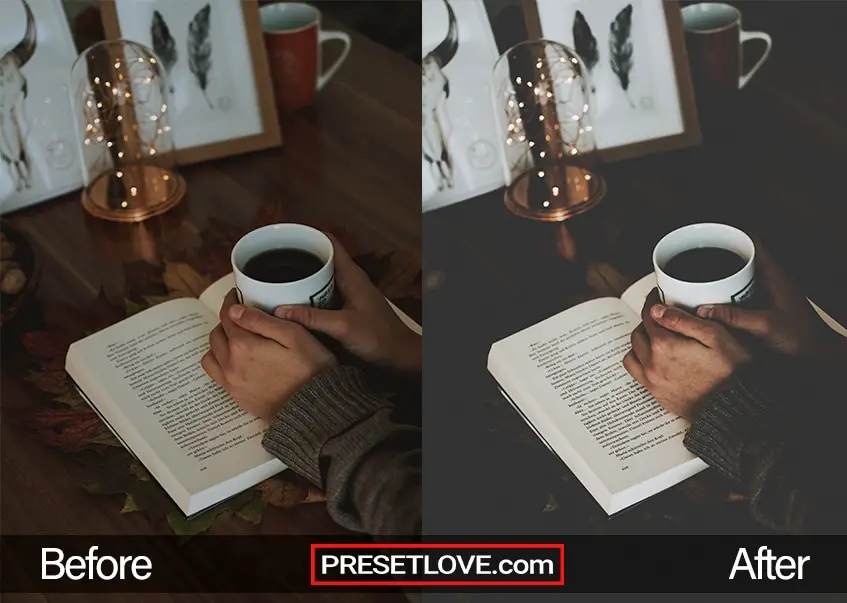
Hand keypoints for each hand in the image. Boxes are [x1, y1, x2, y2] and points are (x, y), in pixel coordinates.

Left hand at [201, 289, 336, 421]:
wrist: (315, 408)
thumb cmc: (311, 369)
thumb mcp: (294, 335)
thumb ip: (262, 320)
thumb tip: (236, 310)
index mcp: (243, 345)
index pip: (228, 315)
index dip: (232, 301)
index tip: (237, 295)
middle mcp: (231, 365)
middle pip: (217, 334)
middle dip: (227, 321)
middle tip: (242, 317)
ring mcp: (232, 384)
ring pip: (211, 356)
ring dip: (220, 344)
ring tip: (238, 341)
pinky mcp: (238, 398)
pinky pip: (217, 376)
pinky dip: (222, 364)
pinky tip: (239, 362)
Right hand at [273, 235, 420, 372]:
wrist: (399, 357)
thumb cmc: (379, 338)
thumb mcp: (343, 326)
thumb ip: (313, 318)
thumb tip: (279, 311)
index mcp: (351, 275)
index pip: (329, 242)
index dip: (308, 236)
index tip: (284, 237)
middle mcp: (348, 280)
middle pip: (320, 259)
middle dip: (297, 258)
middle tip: (270, 262)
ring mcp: (347, 294)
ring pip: (320, 279)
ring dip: (300, 279)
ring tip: (273, 281)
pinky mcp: (345, 309)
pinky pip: (322, 296)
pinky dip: (307, 296)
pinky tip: (290, 304)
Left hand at [623, 289, 750, 418]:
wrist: (736, 408)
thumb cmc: (732, 371)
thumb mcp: (715, 336)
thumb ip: (683, 320)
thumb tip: (657, 309)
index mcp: (665, 345)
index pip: (649, 315)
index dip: (653, 301)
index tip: (657, 296)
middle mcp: (652, 363)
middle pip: (639, 332)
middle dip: (649, 321)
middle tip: (662, 317)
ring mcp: (652, 381)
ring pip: (633, 352)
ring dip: (642, 342)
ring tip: (658, 338)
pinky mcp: (656, 395)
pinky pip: (636, 372)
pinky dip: (640, 361)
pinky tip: (655, 358)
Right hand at [697, 242, 840, 357]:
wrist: (817, 353)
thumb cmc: (803, 337)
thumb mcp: (766, 326)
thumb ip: (736, 317)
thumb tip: (704, 310)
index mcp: (775, 274)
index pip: (754, 241)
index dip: (733, 233)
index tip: (712, 233)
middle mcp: (771, 278)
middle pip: (743, 254)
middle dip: (720, 253)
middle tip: (698, 257)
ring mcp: (767, 290)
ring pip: (741, 272)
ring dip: (722, 273)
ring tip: (700, 276)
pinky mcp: (763, 302)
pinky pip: (741, 290)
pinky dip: (726, 290)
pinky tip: (713, 299)